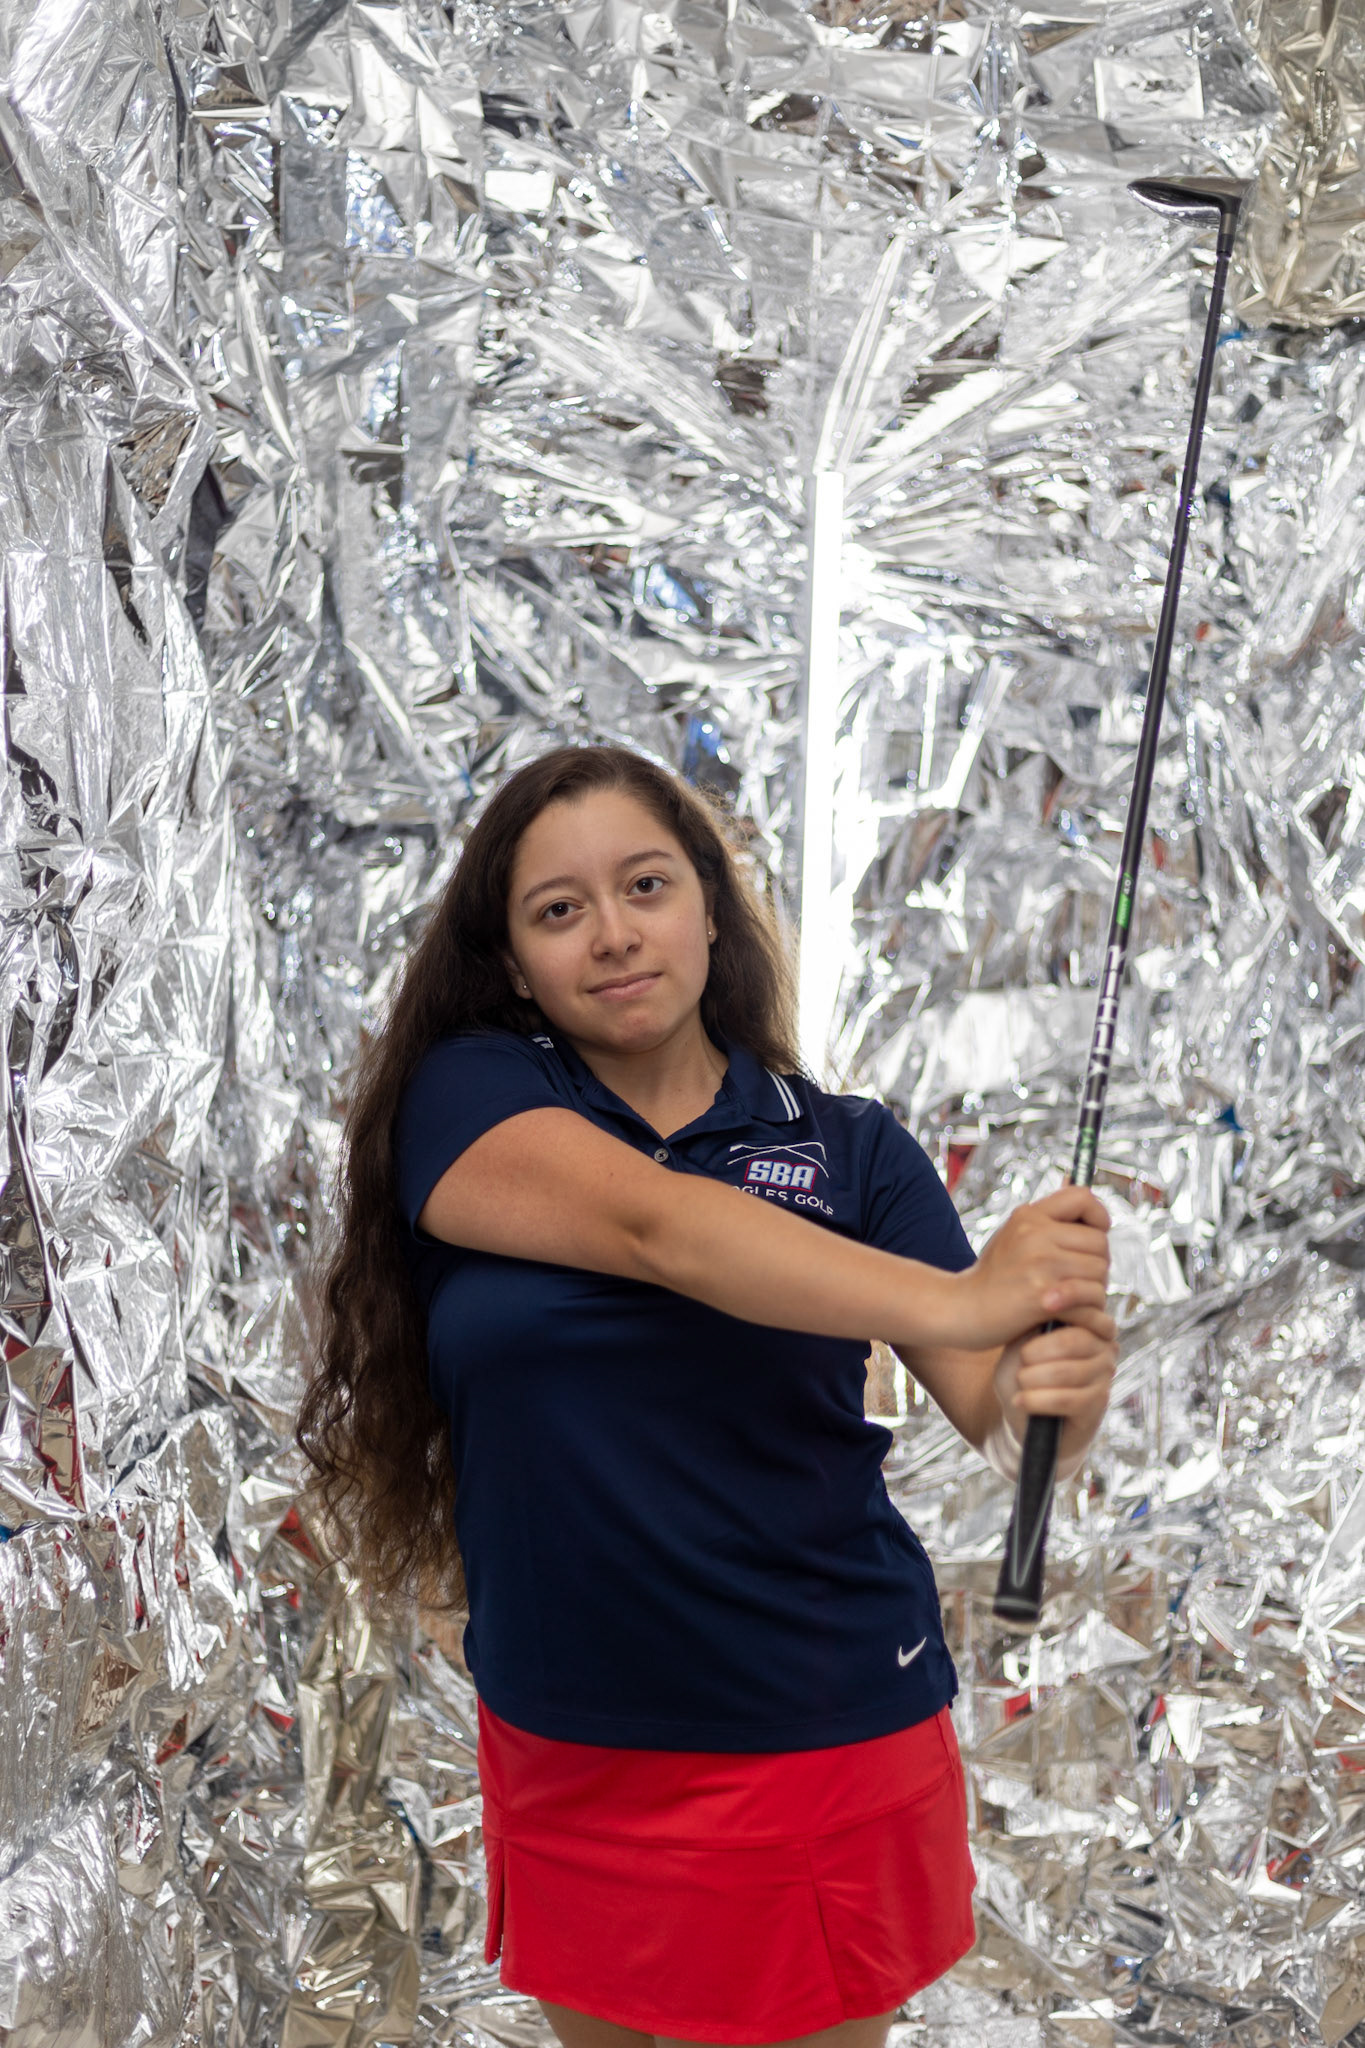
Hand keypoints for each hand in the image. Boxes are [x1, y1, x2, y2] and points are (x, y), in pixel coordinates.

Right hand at [946, 1185, 1110, 1349]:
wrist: (961, 1310)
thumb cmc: (993, 1278)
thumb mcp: (1014, 1236)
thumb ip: (1046, 1221)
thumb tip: (1077, 1189)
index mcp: (1028, 1216)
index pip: (1084, 1198)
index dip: (1098, 1217)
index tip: (1094, 1236)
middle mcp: (1034, 1233)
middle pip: (1100, 1242)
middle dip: (1097, 1263)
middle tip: (1078, 1281)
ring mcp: (1039, 1263)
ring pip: (1100, 1271)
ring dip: (1094, 1289)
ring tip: (1072, 1299)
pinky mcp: (1043, 1294)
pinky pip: (1092, 1296)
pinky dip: (1089, 1310)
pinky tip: (1071, 1314)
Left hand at [993, 1303, 1117, 1470]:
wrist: (1022, 1415)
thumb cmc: (1020, 1373)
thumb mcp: (1018, 1344)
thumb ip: (1034, 1324)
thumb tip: (1046, 1301)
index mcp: (1087, 1322)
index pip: (1089, 1303)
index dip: (1070, 1297)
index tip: (1045, 1301)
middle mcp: (1103, 1345)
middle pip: (1075, 1340)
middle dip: (1037, 1352)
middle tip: (1021, 1361)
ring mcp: (1104, 1375)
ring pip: (1068, 1372)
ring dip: (1033, 1379)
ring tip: (1019, 1384)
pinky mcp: (1098, 1404)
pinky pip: (1068, 1399)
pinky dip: (1038, 1400)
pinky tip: (1021, 1401)